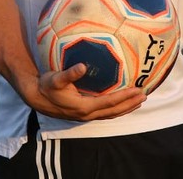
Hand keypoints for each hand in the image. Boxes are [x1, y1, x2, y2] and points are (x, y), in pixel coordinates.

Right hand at [32, 63, 146, 120]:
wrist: (37, 97)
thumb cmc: (47, 85)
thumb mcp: (56, 78)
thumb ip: (69, 74)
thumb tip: (82, 67)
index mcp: (83, 107)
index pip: (109, 103)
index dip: (125, 97)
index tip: (138, 90)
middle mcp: (87, 114)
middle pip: (114, 111)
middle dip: (130, 103)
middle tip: (145, 95)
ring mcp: (86, 115)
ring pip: (111, 114)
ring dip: (126, 108)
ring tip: (140, 101)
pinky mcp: (85, 113)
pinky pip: (106, 113)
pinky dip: (117, 109)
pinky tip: (124, 103)